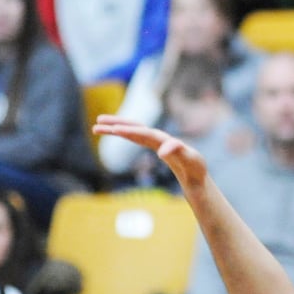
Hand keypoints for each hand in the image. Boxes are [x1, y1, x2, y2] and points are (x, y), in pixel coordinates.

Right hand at [91, 116, 207, 190]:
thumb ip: (179, 153)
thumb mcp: (190, 160)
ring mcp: (155, 140)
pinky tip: (111, 131)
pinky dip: (123, 134)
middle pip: (136, 127)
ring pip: (132, 131)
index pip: (145, 133)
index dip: (131, 131)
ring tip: (96, 127)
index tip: (116, 130)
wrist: (197, 173)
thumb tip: (162, 151)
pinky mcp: (152, 145)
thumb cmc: (195, 167)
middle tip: (99, 121)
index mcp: (166, 139)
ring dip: (115, 127)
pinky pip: (134, 137)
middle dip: (118, 123)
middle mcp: (159, 137)